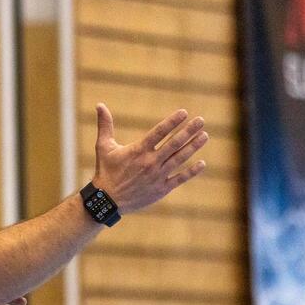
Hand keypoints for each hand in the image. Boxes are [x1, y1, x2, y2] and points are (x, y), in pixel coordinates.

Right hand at [92, 103, 207, 213]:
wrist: (107, 200)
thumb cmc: (105, 170)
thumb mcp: (103, 146)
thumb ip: (105, 125)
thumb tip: (99, 104)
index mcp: (138, 150)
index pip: (159, 132)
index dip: (172, 122)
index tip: (184, 113)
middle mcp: (150, 162)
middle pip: (174, 143)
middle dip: (189, 131)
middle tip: (201, 121)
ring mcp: (157, 176)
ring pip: (180, 159)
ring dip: (193, 147)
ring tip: (204, 136)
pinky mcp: (161, 189)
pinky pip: (180, 178)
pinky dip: (192, 171)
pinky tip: (202, 163)